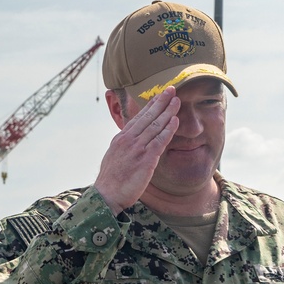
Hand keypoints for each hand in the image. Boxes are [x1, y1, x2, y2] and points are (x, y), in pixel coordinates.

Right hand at [95, 87, 180, 214]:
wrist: (106, 195)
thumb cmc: (112, 180)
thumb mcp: (115, 157)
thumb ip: (124, 147)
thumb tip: (131, 141)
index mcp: (121, 138)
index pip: (138, 117)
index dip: (150, 105)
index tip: (159, 95)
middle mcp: (128, 139)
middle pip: (147, 116)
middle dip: (160, 101)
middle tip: (171, 89)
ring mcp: (136, 148)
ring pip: (155, 125)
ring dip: (167, 111)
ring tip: (177, 100)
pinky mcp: (145, 159)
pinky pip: (159, 141)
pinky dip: (168, 129)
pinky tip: (175, 121)